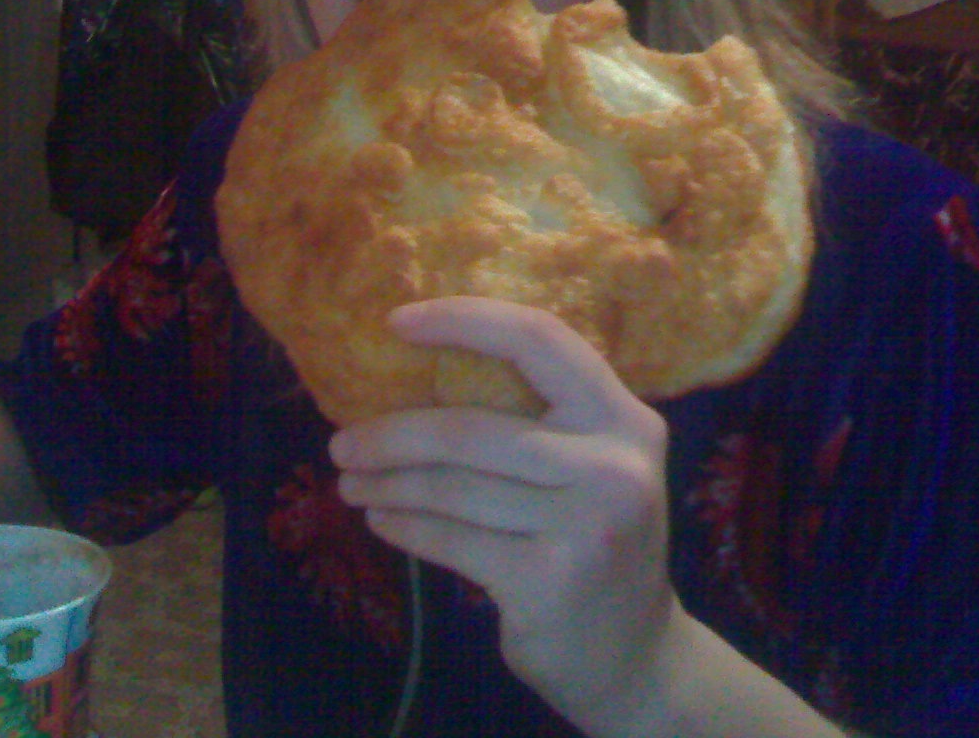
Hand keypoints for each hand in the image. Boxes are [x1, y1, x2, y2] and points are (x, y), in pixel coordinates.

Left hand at [329, 296, 676, 732]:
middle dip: (393, 434)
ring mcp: (586, 526)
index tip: (397, 320)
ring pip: (453, 488)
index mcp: (625, 419)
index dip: (466, 320)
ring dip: (388, 485)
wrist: (637, 658)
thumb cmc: (594, 542)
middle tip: (341, 442)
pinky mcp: (548, 581)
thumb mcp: (592, 469)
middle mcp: (614, 466)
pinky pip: (451, 539)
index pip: (541, 340)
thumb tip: (421, 370)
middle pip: (473, 429)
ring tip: (351, 483)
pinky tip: (381, 520)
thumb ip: (541, 421)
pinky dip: (405, 527)